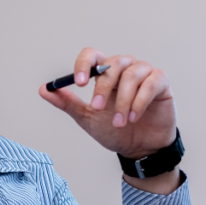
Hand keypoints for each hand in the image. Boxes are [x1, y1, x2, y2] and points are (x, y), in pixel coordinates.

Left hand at [38, 48, 176, 159]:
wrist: (140, 149)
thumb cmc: (115, 131)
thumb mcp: (87, 118)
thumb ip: (67, 103)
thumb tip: (44, 89)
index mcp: (106, 72)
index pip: (92, 56)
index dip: (84, 64)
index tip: (78, 83)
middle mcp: (125, 67)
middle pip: (112, 65)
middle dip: (103, 88)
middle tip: (97, 108)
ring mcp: (144, 73)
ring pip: (131, 75)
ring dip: (123, 102)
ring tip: (120, 122)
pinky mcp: (161, 82)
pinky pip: (150, 84)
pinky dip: (140, 102)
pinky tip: (134, 118)